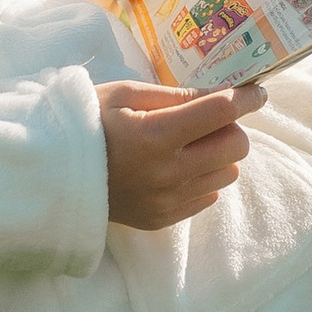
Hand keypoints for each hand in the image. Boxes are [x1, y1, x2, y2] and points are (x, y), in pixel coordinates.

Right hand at [99, 80, 264, 229]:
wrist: (53, 174)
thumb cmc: (89, 123)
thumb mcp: (127, 94)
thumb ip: (176, 96)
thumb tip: (220, 94)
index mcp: (157, 135)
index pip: (221, 113)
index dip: (247, 98)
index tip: (257, 91)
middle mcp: (167, 173)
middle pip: (235, 147)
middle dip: (231, 127)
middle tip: (210, 118)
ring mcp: (166, 201)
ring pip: (227, 174)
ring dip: (219, 154)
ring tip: (190, 143)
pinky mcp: (162, 219)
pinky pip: (207, 196)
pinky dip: (202, 177)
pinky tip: (177, 166)